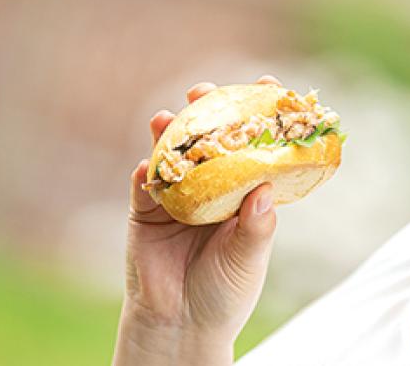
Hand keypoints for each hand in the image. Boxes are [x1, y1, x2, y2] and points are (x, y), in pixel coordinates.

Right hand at [113, 75, 282, 364]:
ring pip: (172, 154)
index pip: (254, 147)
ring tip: (167, 116)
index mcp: (244, 193)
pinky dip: (146, 172)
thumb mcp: (249, 257)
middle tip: (204, 90)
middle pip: (209, 139)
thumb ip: (257, 226)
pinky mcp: (146, 211)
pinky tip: (148, 165)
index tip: (265, 84)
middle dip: (206, 110)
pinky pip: (144, 185)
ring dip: (168, 132)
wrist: (182, 324)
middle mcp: (211, 187)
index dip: (259, 116)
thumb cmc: (226, 291)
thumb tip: (265, 188)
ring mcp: (177, 195)